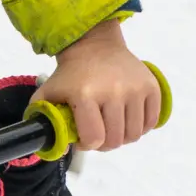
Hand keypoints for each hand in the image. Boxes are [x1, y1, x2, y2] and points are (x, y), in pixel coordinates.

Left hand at [33, 20, 161, 151]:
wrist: (95, 46)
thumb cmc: (70, 74)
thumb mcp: (48, 93)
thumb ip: (44, 121)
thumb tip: (60, 149)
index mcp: (85, 94)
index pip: (93, 138)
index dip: (87, 145)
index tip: (83, 138)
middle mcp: (113, 91)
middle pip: (115, 140)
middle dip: (105, 144)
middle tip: (99, 134)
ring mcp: (134, 89)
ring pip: (134, 134)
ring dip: (123, 137)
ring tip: (112, 127)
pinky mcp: (151, 86)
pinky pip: (151, 122)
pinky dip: (141, 127)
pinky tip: (128, 119)